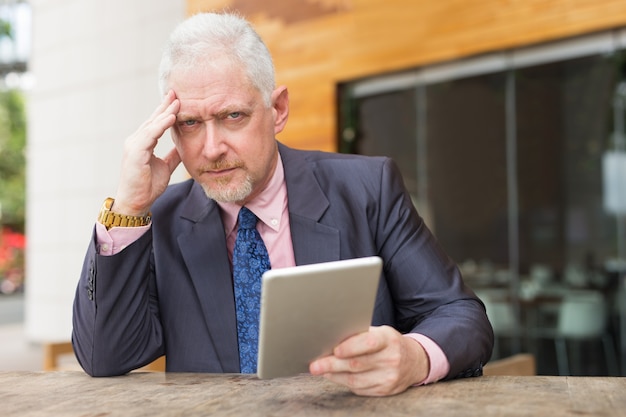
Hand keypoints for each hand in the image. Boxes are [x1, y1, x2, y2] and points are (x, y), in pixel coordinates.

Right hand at [114, 90, 181, 215]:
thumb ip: (173, 155)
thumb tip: (183, 145)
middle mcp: (136, 140)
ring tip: (178, 101)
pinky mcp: (135, 152)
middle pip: (153, 119)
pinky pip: (150, 135)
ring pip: (152, 124)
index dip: (166, 110)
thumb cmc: (147, 186)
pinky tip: (172, 117)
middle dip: (165, 105)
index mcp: (142, 143)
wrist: (137, 202)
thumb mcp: (165, 166)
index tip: (178, 99)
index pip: (155, 123)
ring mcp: (134, 145)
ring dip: (165, 112)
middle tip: (177, 92)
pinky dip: (161, 125)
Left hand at [309, 326, 429, 395]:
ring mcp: (389, 377)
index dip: (350, 347)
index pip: (368, 343)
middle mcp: (391, 359)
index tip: (334, 350)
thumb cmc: (388, 343)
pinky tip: (335, 376)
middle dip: (332, 364)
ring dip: (334, 375)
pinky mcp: (385, 390)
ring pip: (356, 380)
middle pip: (357, 364)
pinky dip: (344, 383)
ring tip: (321, 370)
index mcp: (388, 339)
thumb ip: (360, 335)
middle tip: (315, 365)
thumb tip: (331, 337)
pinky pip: (359, 389)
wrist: (414, 361)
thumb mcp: (380, 332)